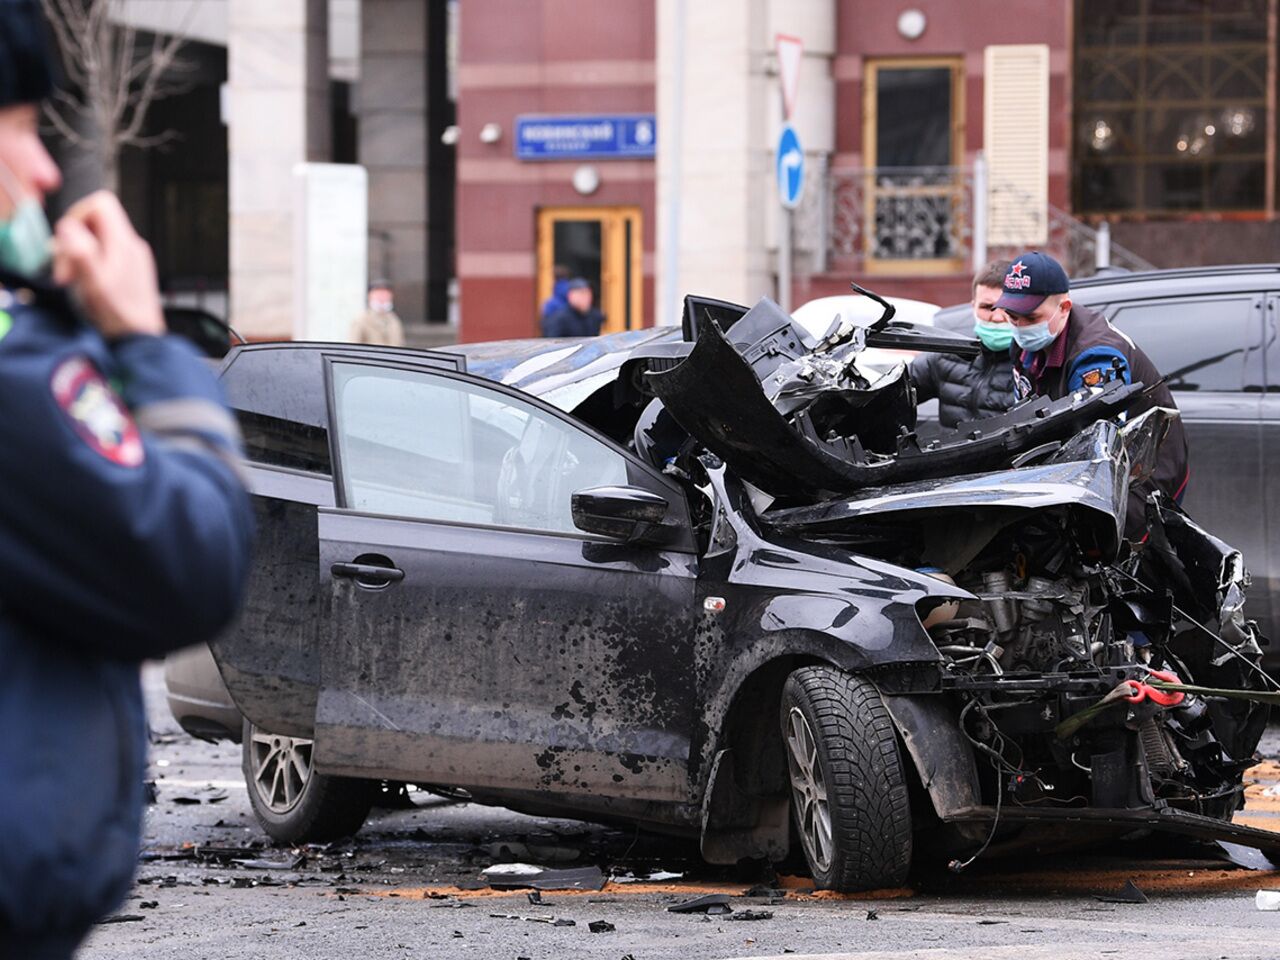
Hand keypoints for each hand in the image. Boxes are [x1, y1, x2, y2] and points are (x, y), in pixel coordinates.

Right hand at [52, 191, 165, 337]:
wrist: (141, 340)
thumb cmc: (120, 316)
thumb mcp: (94, 283)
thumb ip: (80, 251)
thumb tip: (68, 226)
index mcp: (124, 243)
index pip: (101, 203)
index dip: (78, 215)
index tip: (66, 241)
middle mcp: (132, 245)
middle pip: (96, 221)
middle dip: (74, 240)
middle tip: (66, 269)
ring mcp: (133, 257)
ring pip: (98, 238)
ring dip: (79, 254)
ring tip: (74, 280)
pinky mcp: (131, 270)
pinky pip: (105, 254)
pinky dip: (90, 264)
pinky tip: (86, 285)